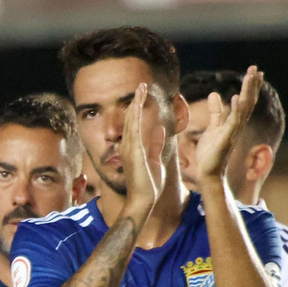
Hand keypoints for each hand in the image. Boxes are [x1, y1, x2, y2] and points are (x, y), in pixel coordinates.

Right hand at [121, 82, 167, 214]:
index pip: (135, 124)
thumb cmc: (149, 185)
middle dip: (137, 101)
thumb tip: (159, 129)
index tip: (144, 95)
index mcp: (134, 148)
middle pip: (131, 118)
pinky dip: (135, 115)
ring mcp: (129, 149)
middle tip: (142, 85)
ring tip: (141, 88)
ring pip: (132, 120)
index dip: (139, 109)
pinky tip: (138, 104)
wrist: (143, 201)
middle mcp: (128, 146)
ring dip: (136, 103)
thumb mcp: (156, 160)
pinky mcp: (134, 152)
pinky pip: (134, 130)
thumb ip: (156, 145)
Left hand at [193, 65, 263, 182]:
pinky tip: (237, 97)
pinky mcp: (226, 139)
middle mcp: (237, 126)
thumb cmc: (211, 154)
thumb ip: (216, 112)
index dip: (250, 86)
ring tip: (250, 76)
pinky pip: (233, 122)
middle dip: (252, 85)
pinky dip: (236, 109)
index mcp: (234, 122)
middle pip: (248, 102)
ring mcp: (233, 132)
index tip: (254, 71)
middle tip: (256, 68)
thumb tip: (214, 94)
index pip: (245, 100)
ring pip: (244, 109)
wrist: (208, 173)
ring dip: (247, 92)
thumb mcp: (212, 128)